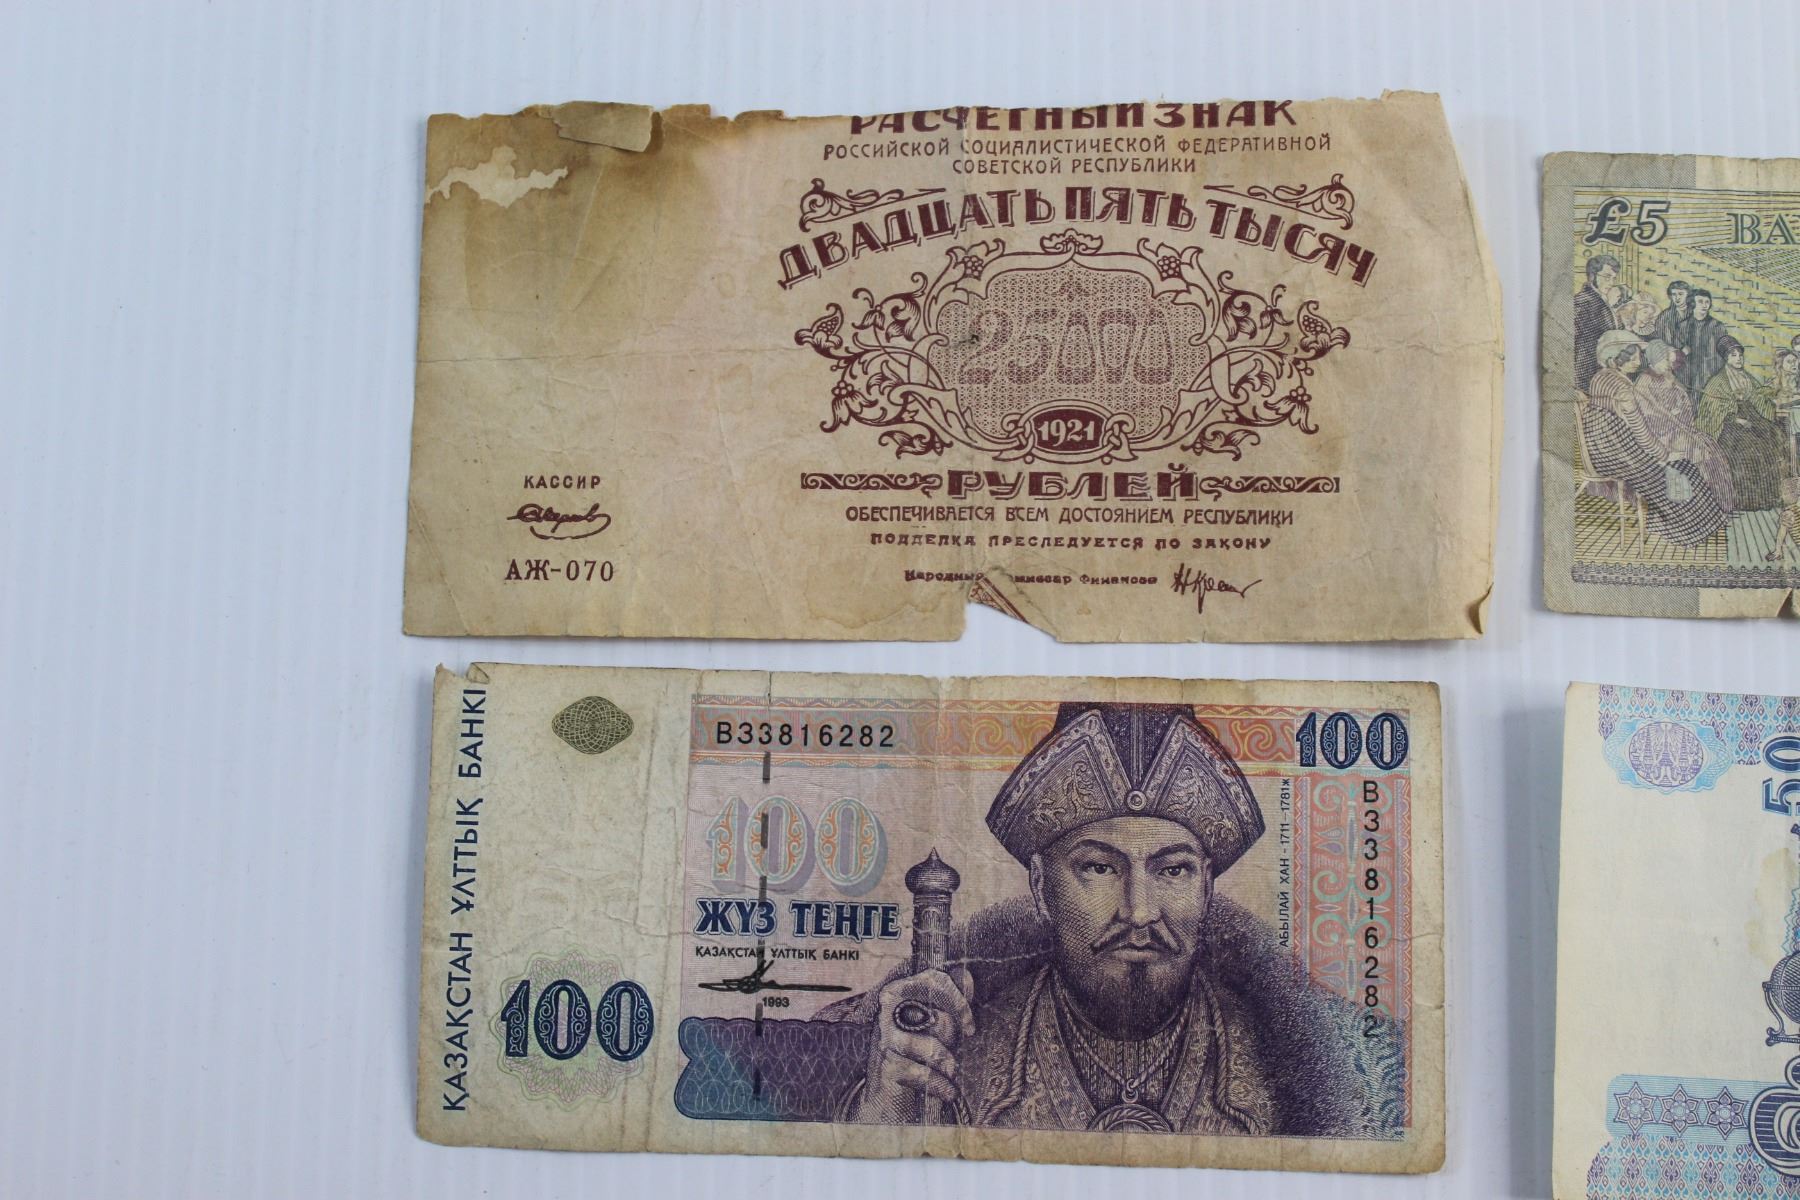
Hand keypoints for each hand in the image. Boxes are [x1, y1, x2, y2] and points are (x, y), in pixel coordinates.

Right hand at [850, 967, 974, 1122]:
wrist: (892, 1097)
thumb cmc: (919, 1052)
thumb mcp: (937, 1023)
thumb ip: (950, 1000)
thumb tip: (964, 975)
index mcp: (900, 991)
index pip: (933, 981)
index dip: (958, 1001)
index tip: (969, 1028)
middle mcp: (889, 1010)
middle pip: (938, 1017)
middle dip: (951, 1038)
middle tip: (951, 1052)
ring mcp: (886, 1039)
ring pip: (930, 1046)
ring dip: (946, 1062)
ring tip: (950, 1072)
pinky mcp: (887, 1066)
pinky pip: (921, 1072)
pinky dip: (938, 1084)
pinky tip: (948, 1092)